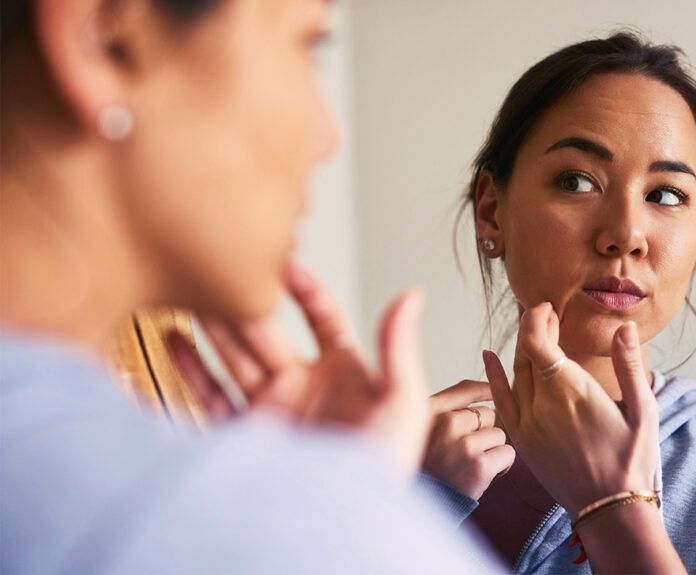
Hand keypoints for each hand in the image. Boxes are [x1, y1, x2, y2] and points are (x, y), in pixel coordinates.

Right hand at [166, 262, 430, 477]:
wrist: (341, 524)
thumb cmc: (382, 472)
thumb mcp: (402, 403)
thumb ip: (398, 347)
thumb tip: (412, 294)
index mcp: (343, 375)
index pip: (323, 318)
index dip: (306, 289)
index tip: (287, 263)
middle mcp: (302, 388)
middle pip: (268, 333)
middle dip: (246, 302)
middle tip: (223, 268)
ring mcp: (269, 411)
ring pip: (234, 358)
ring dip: (212, 327)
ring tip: (190, 293)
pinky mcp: (241, 438)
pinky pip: (208, 398)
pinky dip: (188, 369)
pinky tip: (174, 340)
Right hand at [422, 380, 514, 499]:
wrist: (418, 506)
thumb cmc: (423, 467)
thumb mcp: (421, 429)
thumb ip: (447, 406)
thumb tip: (488, 388)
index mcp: (429, 411)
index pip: (466, 389)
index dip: (485, 390)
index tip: (493, 393)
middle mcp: (446, 423)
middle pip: (488, 415)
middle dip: (484, 432)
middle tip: (467, 452)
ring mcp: (464, 444)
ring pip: (499, 435)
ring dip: (492, 450)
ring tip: (472, 465)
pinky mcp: (479, 466)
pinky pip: (507, 454)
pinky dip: (501, 466)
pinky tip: (484, 475)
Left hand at [483, 302, 659, 516]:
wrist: (609, 507)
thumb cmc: (631, 458)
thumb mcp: (642, 410)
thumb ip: (629, 365)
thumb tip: (624, 326)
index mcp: (570, 390)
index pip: (536, 340)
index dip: (537, 318)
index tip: (549, 307)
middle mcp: (541, 403)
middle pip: (524, 351)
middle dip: (533, 327)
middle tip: (548, 315)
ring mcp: (527, 422)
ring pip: (514, 372)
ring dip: (521, 348)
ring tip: (535, 332)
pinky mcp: (521, 439)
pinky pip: (500, 400)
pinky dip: (493, 376)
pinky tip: (488, 357)